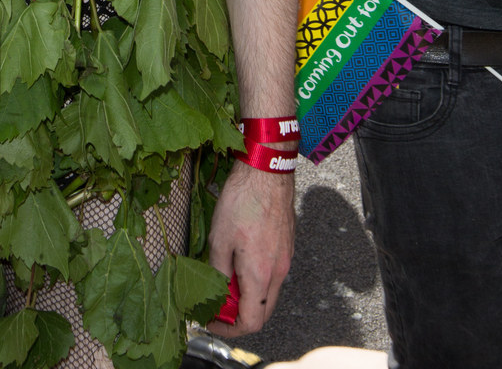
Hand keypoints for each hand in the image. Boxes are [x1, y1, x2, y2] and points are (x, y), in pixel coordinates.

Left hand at [206, 162, 294, 336]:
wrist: (267, 172)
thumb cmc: (243, 200)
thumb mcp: (219, 238)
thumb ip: (218, 271)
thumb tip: (216, 292)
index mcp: (260, 275)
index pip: (251, 322)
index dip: (229, 329)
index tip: (213, 320)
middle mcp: (278, 272)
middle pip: (263, 312)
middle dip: (239, 316)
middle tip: (218, 305)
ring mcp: (286, 259)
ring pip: (269, 293)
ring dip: (249, 296)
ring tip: (226, 281)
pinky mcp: (287, 246)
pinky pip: (273, 274)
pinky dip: (257, 279)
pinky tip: (240, 262)